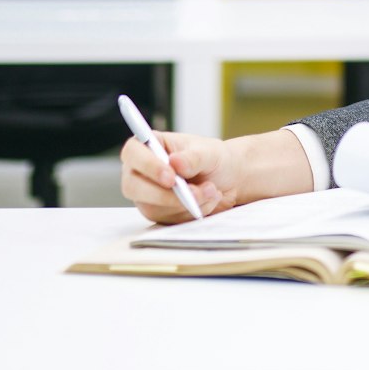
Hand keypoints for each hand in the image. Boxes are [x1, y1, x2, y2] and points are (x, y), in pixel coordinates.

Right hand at [118, 128, 312, 223]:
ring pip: (152, 207)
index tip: (171, 172)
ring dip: (184, 205)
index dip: (145, 162)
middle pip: (134, 185)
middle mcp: (146, 172)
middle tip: (195, 193)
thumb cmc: (221, 159)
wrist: (236, 180)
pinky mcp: (164, 217)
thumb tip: (176, 165)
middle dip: (167, 192)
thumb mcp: (211, 153)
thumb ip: (193, 157)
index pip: (132, 151)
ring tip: (213, 195)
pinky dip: (191, 216)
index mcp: (151, 147)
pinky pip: (168, 223)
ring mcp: (152, 196)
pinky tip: (211, 205)